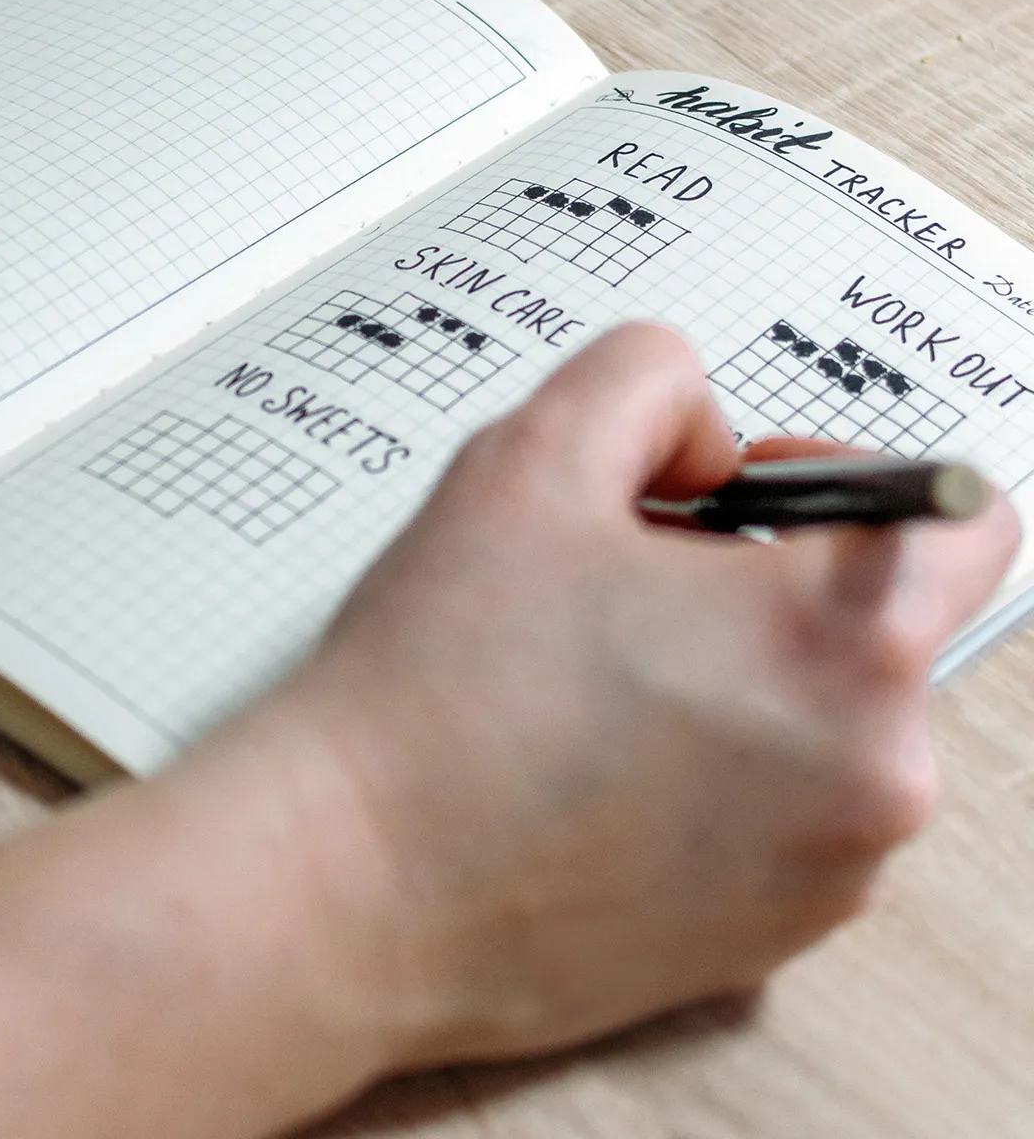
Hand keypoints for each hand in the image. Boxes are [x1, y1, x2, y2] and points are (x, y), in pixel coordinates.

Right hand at [269, 323, 1016, 1073]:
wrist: (356, 881)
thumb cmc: (438, 691)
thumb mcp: (527, 456)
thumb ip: (647, 382)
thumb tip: (705, 438)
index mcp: (842, 644)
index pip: (965, 516)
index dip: (845, 473)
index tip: (745, 494)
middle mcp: (874, 773)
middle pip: (870, 619)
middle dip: (755, 578)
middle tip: (617, 584)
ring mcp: (829, 872)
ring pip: (820, 717)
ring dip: (730, 675)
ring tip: (584, 679)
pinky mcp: (771, 939)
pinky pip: (780, 811)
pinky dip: (709, 769)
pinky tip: (584, 760)